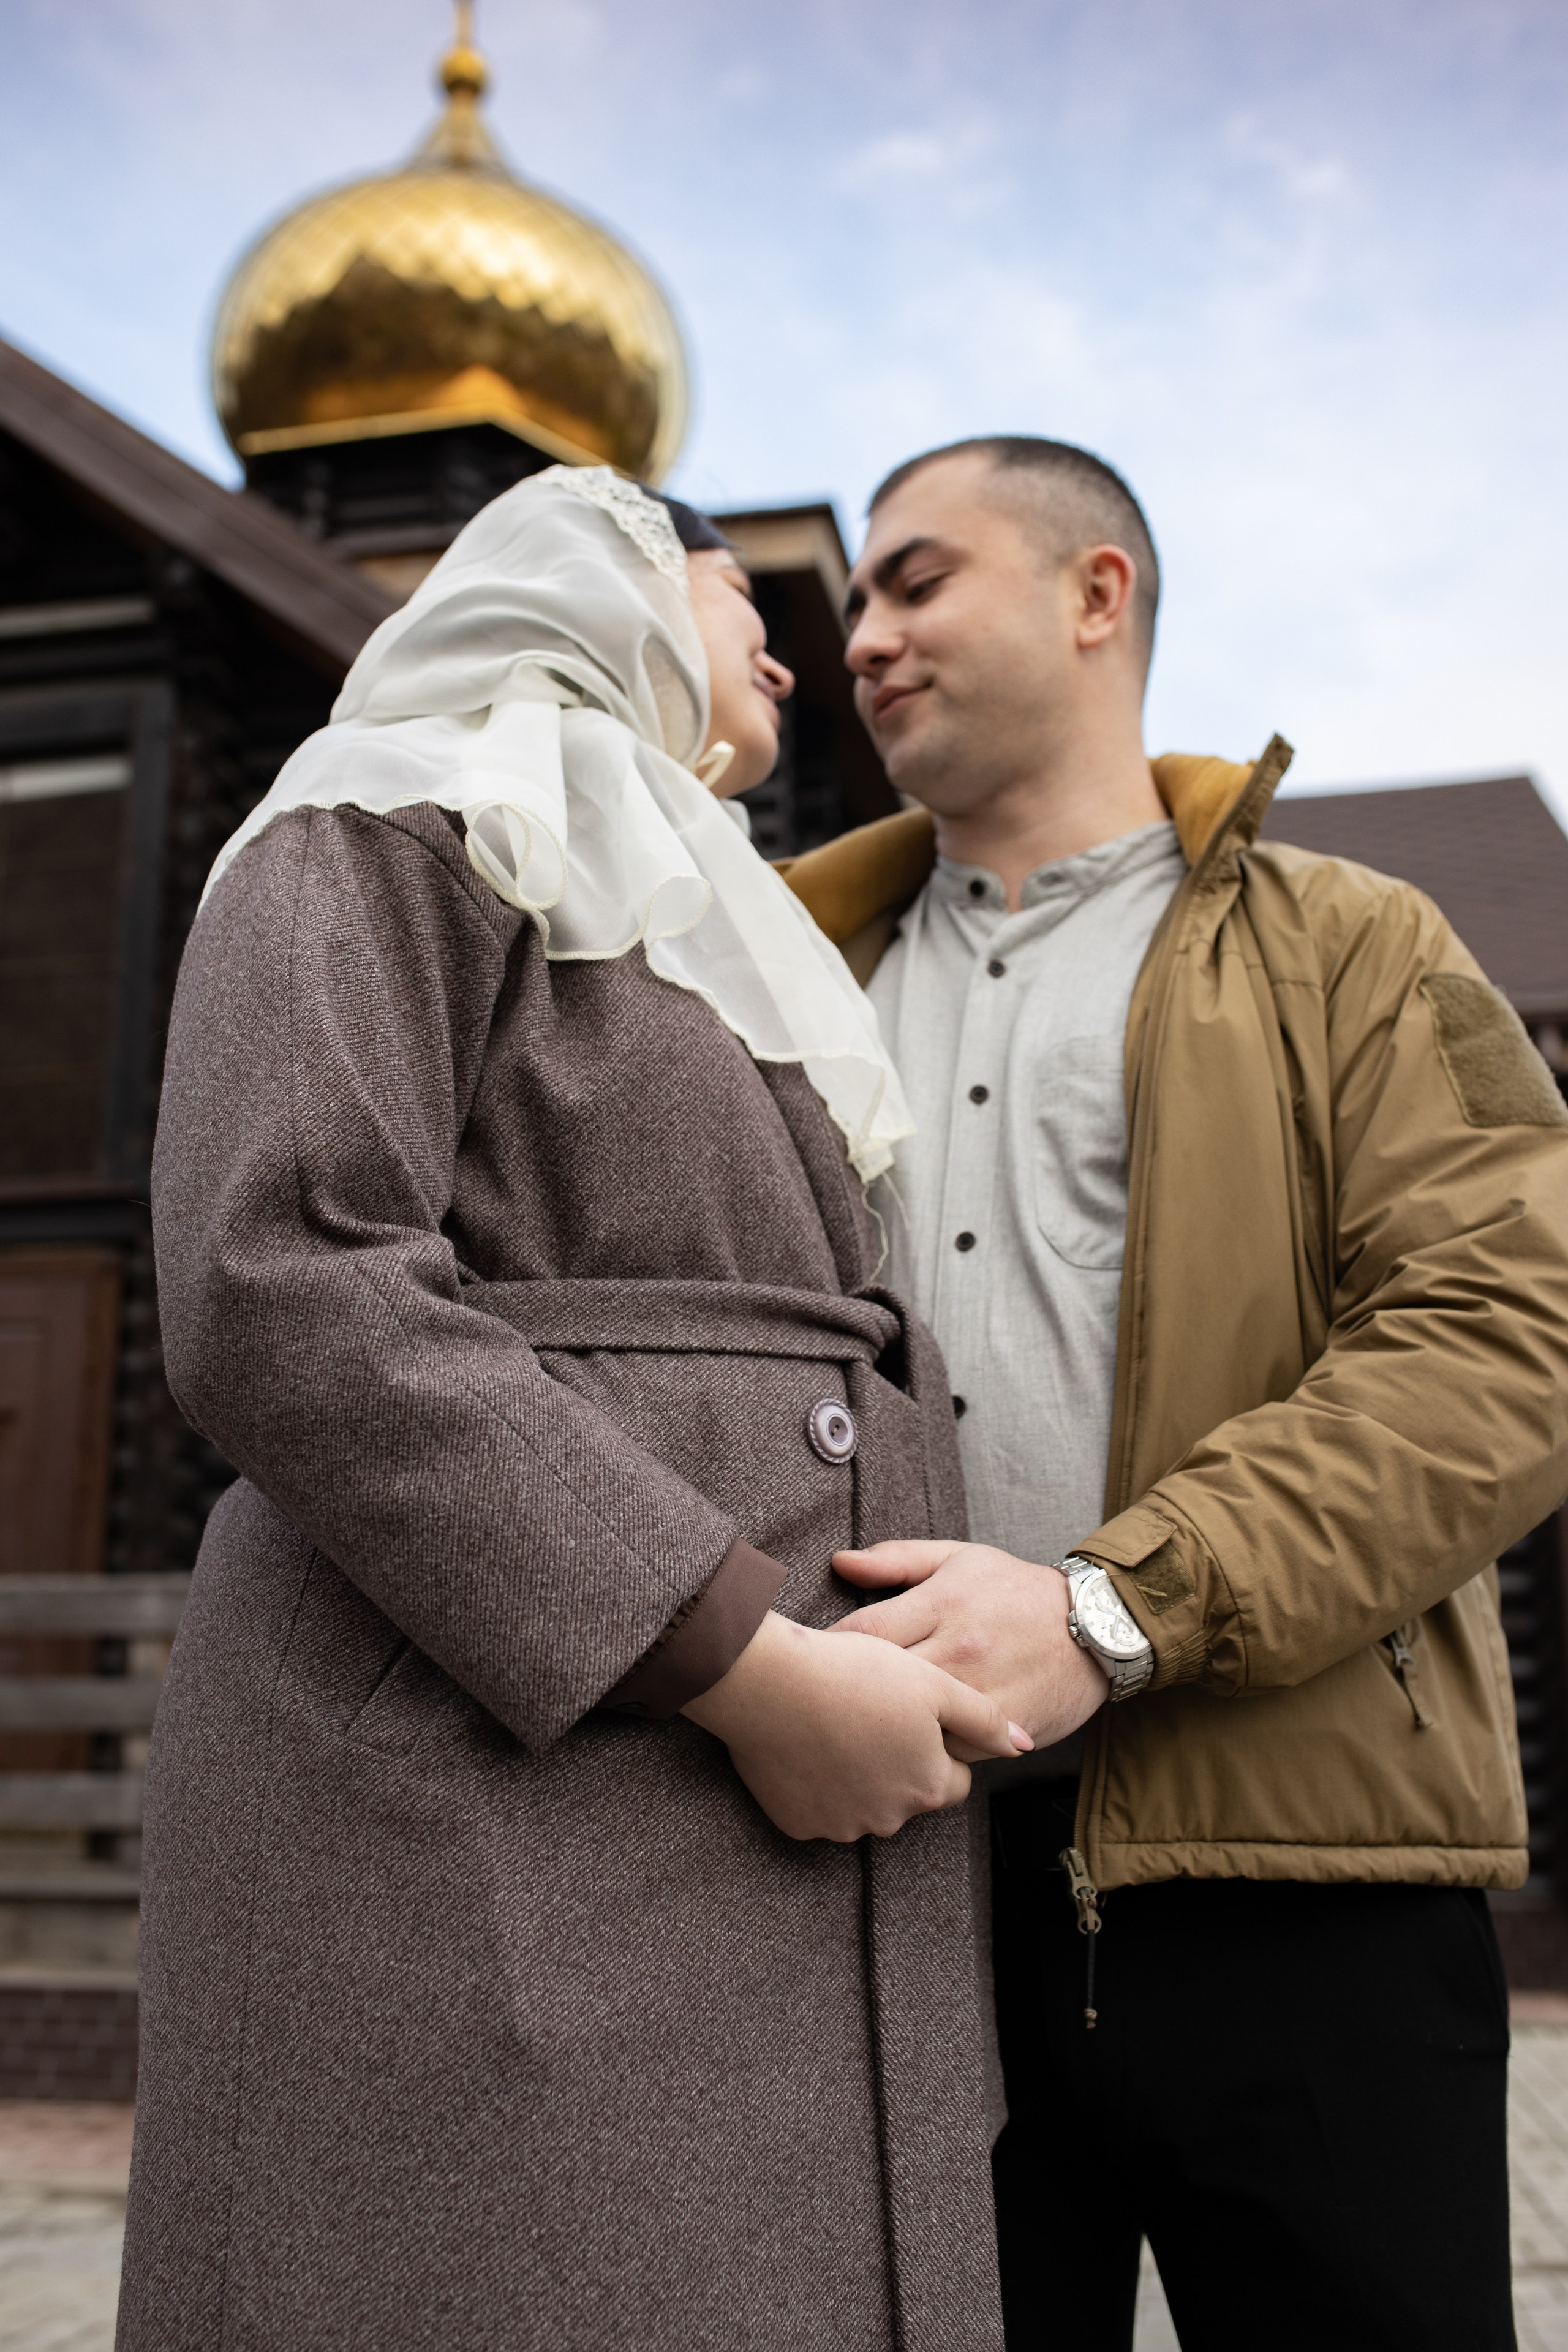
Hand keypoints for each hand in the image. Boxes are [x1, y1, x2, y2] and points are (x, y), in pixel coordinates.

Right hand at [682, 1608, 1030, 1842]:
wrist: (768, 1682)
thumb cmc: (855, 1674)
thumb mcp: (932, 1684)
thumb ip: (983, 1718)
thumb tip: (1024, 1744)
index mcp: (926, 1785)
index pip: (951, 1779)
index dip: (937, 1744)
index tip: (911, 1713)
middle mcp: (888, 1818)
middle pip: (908, 1794)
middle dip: (898, 1763)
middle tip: (871, 1712)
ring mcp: (839, 1825)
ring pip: (863, 1803)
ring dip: (858, 1775)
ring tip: (838, 1723)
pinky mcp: (797, 1823)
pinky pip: (818, 1807)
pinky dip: (817, 1783)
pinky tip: (808, 1743)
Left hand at [831, 1540, 1108, 1752]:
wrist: (1096, 1628)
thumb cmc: (1017, 1591)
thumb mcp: (960, 1558)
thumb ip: (897, 1559)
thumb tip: (840, 1562)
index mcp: (940, 1602)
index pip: (861, 1632)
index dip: (826, 1652)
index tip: (813, 1664)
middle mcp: (958, 1647)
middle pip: (878, 1684)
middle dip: (845, 1698)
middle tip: (820, 1706)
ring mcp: (982, 1690)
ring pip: (912, 1727)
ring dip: (885, 1733)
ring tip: (858, 1734)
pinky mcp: (1004, 1726)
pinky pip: (951, 1752)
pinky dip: (930, 1753)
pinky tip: (913, 1748)